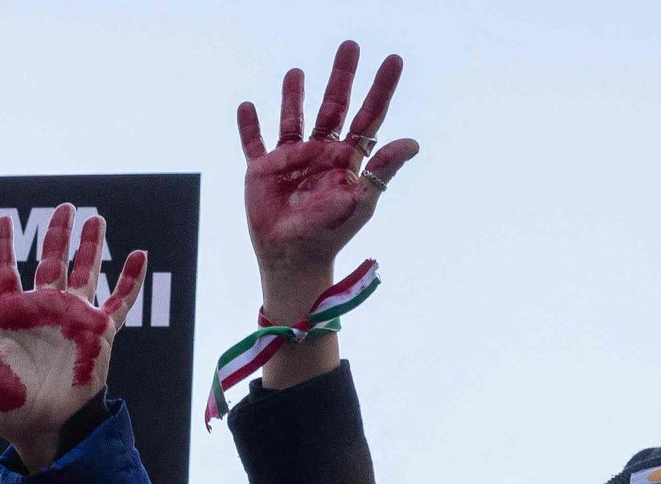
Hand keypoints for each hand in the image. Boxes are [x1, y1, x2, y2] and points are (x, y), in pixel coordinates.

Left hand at [0, 204, 147, 472]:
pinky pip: (118, 302)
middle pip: (50, 261)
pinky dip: (130, 280)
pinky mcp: (97, 335)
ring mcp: (71, 320)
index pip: (5, 270)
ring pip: (84, 273)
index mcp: (10, 316)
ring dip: (91, 246)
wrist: (39, 431)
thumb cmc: (1, 410)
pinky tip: (140, 256)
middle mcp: (42, 312)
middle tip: (65, 207)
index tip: (4, 220)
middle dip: (57, 234)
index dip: (3, 245)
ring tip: (96, 219)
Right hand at [239, 42, 417, 330]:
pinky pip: (253, 143)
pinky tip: (247, 107)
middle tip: (350, 46)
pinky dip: (248, 126)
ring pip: (293, 118)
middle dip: (342, 77)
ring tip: (296, 73)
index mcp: (347, 159)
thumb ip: (383, 170)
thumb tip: (413, 143)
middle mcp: (321, 153)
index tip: (393, 61)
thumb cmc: (330, 234)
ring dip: (293, 96)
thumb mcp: (361, 200)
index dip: (381, 89)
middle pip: (333, 107)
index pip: (369, 117)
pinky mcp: (262, 171)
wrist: (293, 259)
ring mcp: (290, 160)